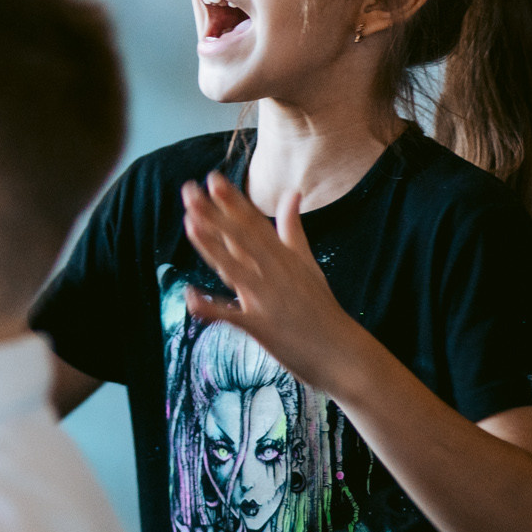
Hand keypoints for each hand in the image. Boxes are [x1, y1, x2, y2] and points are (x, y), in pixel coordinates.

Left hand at [178, 171, 357, 387]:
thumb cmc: (321, 308)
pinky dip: (211, 308)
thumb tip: (293, 192)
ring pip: (234, 268)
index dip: (232, 201)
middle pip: (240, 238)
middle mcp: (275, 273)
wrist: (342, 353)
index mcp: (283, 258)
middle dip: (214, 213)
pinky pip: (232, 316)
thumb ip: (293, 229)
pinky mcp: (262, 327)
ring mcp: (268, 300)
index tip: (213, 178)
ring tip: (188, 224)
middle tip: (189, 190)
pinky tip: (190, 296)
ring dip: (211, 247)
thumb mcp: (308, 263)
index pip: (253, 223)